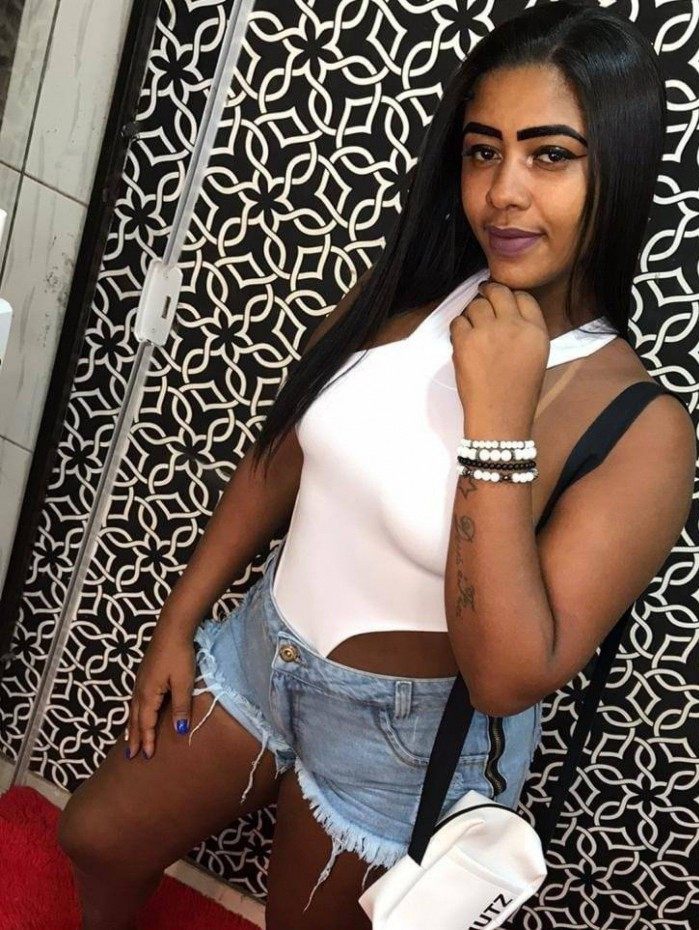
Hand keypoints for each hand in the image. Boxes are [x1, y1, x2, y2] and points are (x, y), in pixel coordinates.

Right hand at [124, 626, 195, 759]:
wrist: (172, 628)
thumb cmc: (179, 655)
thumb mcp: (184, 682)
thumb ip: (181, 707)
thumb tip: (179, 730)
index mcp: (148, 694)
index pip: (146, 723)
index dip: (146, 740)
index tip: (146, 756)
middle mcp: (139, 689)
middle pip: (134, 719)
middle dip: (133, 737)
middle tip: (130, 755)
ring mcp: (140, 680)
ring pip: (133, 709)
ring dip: (131, 725)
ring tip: (128, 739)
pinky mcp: (144, 673)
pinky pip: (135, 700)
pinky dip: (134, 712)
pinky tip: (137, 711)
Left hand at [449, 280, 549, 433]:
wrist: (500, 416)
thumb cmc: (519, 393)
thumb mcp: (537, 357)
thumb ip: (525, 331)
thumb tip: (505, 313)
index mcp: (536, 331)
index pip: (524, 297)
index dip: (510, 296)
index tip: (502, 302)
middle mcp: (514, 325)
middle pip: (499, 292)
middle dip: (489, 292)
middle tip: (482, 296)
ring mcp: (488, 331)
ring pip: (476, 305)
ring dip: (472, 312)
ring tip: (473, 327)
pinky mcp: (465, 341)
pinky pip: (458, 321)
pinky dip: (459, 328)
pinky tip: (463, 340)